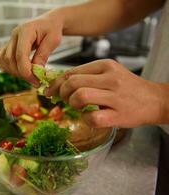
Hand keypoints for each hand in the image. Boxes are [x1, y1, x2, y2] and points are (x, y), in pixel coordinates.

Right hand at [0, 12, 63, 85]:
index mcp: (26, 31)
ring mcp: (9, 40)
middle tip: (35, 81)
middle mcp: (14, 35)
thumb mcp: (53, 41)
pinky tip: (16, 71)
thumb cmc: (52, 30)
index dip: (26, 71)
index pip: (20, 55)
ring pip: (3, 60)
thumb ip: (43, 55)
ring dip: (14, 72)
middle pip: (10, 59)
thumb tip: (35, 72)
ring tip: (29, 76)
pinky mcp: (8, 45)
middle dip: (21, 73)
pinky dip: (4, 66)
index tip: (35, 81)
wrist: (48, 22)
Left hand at [45, 59, 164, 127]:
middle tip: (66, 100)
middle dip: (62, 94)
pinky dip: (86, 119)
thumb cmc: (126, 88)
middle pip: (72, 83)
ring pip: (80, 96)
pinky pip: (92, 117)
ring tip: (79, 107)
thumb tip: (58, 84)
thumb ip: (86, 76)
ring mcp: (115, 96)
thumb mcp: (108, 74)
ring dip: (73, 104)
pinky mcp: (119, 114)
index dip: (56, 83)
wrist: (154, 100)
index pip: (71, 72)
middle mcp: (110, 78)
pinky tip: (90, 117)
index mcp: (105, 65)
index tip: (50, 91)